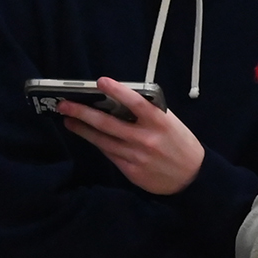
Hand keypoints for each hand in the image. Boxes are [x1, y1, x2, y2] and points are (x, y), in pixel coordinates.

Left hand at [55, 79, 207, 193]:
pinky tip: (89, 136)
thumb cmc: (180, 144)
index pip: (136, 103)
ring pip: (102, 140)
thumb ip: (150, 113)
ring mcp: (137, 156)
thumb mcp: (172, 123)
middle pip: (107, 123)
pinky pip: (109, 154)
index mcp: (160, 123)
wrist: (192, 176)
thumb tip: (121, 101)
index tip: (100, 81)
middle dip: (82, 113)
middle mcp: (146, 139)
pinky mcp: (131, 171)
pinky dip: (98, 143)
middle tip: (64, 104)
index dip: (117, 91)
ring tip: (68, 120)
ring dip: (82, 129)